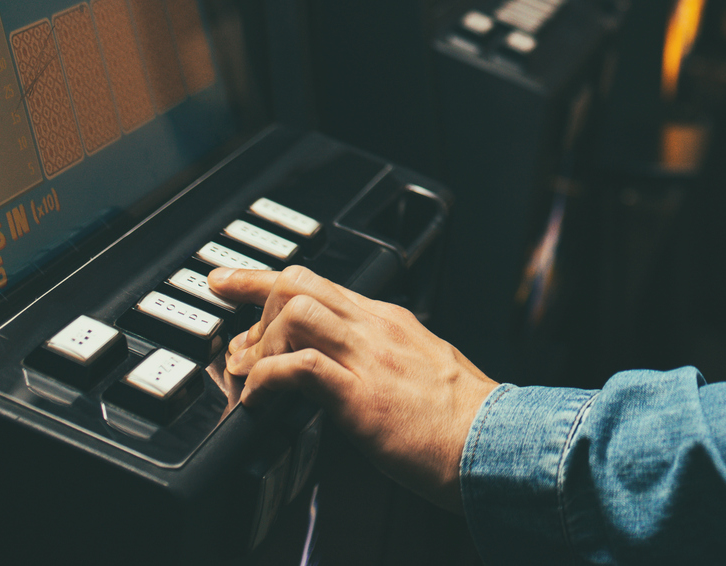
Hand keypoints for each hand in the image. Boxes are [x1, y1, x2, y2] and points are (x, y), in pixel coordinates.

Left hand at [208, 264, 496, 509]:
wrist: (493, 443)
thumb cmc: (462, 419)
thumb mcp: (422, 370)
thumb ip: (381, 361)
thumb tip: (344, 372)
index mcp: (388, 321)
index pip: (320, 282)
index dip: (264, 281)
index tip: (231, 282)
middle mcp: (375, 328)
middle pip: (299, 282)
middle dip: (253, 305)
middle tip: (237, 345)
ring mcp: (369, 357)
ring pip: (295, 311)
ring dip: (260, 343)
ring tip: (254, 378)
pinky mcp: (361, 395)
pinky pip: (299, 367)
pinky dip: (266, 381)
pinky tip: (260, 401)